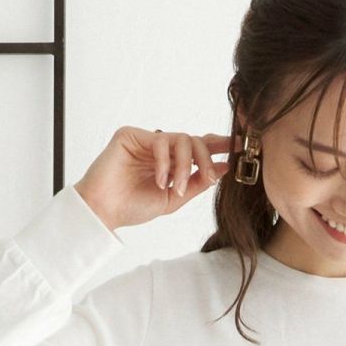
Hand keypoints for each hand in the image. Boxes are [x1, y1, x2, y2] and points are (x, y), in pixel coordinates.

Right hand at [74, 126, 232, 231]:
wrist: (105, 211)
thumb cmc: (133, 207)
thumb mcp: (175, 199)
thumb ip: (198, 183)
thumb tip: (224, 168)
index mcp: (171, 162)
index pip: (198, 148)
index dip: (219, 146)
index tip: (240, 147)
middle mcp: (160, 149)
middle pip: (195, 140)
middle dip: (207, 159)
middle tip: (209, 178)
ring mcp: (146, 140)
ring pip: (181, 139)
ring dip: (186, 166)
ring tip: (177, 188)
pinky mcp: (132, 134)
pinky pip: (160, 140)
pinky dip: (165, 162)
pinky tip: (160, 181)